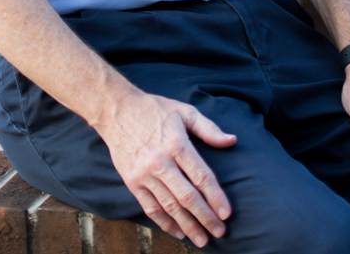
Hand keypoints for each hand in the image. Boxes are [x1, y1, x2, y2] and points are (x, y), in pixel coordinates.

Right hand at [97, 89, 236, 246]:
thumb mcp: (185, 111)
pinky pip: (150, 208)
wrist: (117, 111)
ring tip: (202, 239)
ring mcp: (145, 174)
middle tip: (220, 232)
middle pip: (187, 196)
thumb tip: (232, 141)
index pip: (201, 176)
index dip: (215, 196)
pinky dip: (165, 223)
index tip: (227, 213)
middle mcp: (161, 162)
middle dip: (205, 217)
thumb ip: (209, 129)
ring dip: (187, 225)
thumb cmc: (155, 110)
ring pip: (169, 206)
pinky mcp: (132, 182)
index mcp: (177, 144)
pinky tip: (178, 232)